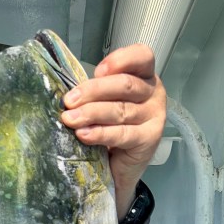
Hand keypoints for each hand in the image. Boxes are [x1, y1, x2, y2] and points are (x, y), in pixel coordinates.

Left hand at [60, 44, 166, 218]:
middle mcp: (154, 93)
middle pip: (125, 85)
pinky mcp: (150, 139)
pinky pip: (122, 134)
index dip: (120, 59)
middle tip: (68, 102)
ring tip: (69, 119)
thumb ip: (98, 91)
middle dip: (93, 91)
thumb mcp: (105, 102)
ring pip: (120, 110)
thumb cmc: (111, 127)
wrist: (120, 166)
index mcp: (145, 76)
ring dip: (91, 114)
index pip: (141, 57)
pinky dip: (100, 134)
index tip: (97, 71)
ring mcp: (155, 116)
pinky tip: (83, 134)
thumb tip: (71, 93)